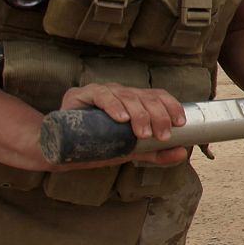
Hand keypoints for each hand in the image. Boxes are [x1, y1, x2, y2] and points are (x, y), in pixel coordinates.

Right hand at [58, 82, 189, 165]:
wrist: (61, 149)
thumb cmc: (98, 145)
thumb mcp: (130, 150)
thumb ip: (155, 152)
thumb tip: (183, 153)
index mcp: (133, 100)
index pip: (157, 95)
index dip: (171, 106)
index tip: (180, 124)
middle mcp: (120, 92)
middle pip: (144, 96)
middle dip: (157, 115)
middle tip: (162, 136)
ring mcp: (102, 91)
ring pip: (126, 95)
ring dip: (138, 114)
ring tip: (143, 133)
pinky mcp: (82, 94)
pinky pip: (101, 95)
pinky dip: (113, 106)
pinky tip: (121, 118)